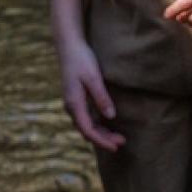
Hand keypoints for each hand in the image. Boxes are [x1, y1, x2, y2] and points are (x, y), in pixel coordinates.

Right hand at [53, 31, 123, 151]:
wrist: (69, 45)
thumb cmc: (81, 59)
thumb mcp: (93, 77)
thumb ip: (101, 97)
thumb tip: (110, 116)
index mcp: (74, 103)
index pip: (88, 130)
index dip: (102, 141)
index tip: (116, 146)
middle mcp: (72, 106)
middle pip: (87, 130)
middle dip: (104, 139)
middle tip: (122, 142)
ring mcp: (74, 103)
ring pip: (87, 125)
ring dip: (101, 133)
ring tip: (118, 136)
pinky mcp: (77, 98)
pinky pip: (87, 117)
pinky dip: (98, 124)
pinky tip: (108, 124)